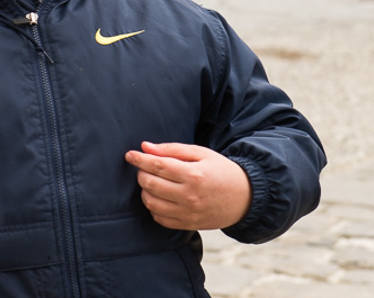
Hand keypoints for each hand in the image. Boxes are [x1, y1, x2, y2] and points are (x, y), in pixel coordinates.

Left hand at [125, 141, 251, 230]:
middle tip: (145, 167)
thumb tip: (146, 147)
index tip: (129, 155)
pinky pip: (159, 218)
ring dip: (145, 190)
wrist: (244, 198)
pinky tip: (160, 197)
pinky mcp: (187, 225)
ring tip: (152, 182)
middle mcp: (189, 196)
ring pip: (151, 202)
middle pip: (150, 184)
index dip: (139, 159)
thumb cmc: (221, 171)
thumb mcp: (201, 153)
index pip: (157, 166)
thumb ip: (172, 149)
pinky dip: (153, 207)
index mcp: (193, 174)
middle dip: (141, 173)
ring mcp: (187, 213)